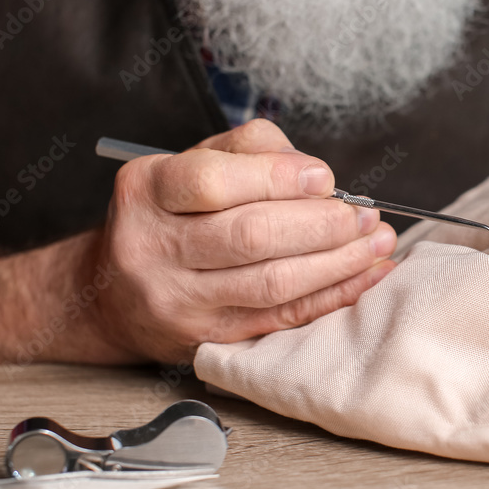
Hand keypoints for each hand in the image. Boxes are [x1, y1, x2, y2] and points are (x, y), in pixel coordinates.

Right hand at [90, 119, 396, 362]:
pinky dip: (333, 296)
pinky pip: (283, 317)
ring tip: (377, 243)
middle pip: (251, 236)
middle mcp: (154, 247)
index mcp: (147, 191)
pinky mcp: (209, 337)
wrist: (111, 292)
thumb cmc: (167, 215)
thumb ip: (250, 151)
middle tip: (364, 215)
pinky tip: (367, 276)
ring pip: (272, 283)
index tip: (325, 178)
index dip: (277, 179)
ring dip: (339, 263)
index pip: (212, 182)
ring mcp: (180, 299)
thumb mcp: (189, 164)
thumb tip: (313, 172)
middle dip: (322, 225)